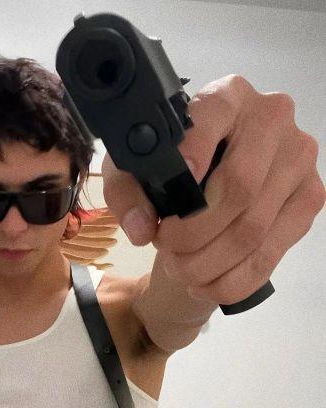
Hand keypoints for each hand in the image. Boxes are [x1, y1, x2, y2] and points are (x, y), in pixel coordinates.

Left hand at [102, 74, 324, 304]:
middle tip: (167, 249)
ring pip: (253, 229)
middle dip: (193, 234)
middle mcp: (272, 117)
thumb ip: (127, 190)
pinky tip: (207, 285)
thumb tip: (141, 227)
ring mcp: (298, 159)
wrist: (212, 174)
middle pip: (238, 189)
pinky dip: (234, 280)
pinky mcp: (310, 197)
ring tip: (181, 270)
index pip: (214, 118)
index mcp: (227, 96)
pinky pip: (272, 253)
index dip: (191, 159)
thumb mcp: (135, 168)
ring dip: (209, 263)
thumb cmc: (170, 164)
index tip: (167, 202)